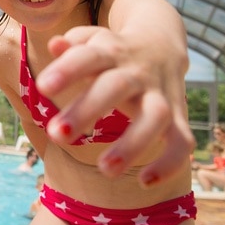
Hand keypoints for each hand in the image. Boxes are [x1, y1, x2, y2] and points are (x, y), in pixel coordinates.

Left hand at [36, 25, 194, 186]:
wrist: (160, 45)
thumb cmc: (111, 51)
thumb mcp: (92, 42)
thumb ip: (73, 45)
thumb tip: (55, 44)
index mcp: (110, 51)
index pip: (88, 57)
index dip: (67, 70)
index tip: (42, 87)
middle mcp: (137, 72)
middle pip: (116, 86)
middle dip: (87, 110)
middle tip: (56, 135)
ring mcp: (160, 94)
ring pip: (155, 116)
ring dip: (132, 144)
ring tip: (104, 169)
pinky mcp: (178, 118)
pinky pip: (182, 141)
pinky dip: (170, 163)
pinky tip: (144, 181)